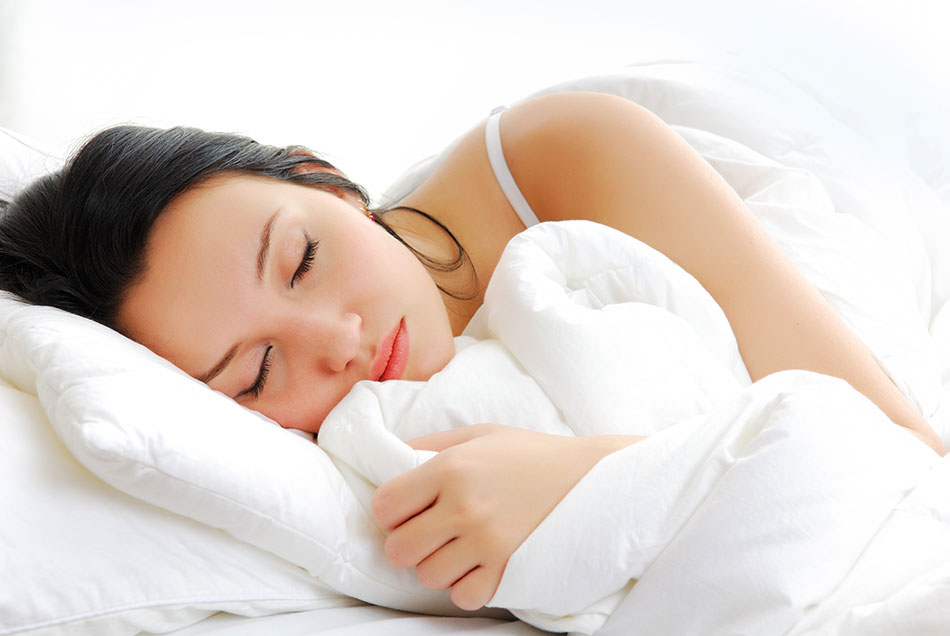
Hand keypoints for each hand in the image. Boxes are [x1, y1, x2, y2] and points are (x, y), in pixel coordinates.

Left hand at [371, 423, 642, 609]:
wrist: (590, 476)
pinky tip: (477, 564)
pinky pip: (463, 596)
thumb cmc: (529, 453)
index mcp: (450, 468)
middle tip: (429, 531)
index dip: (391, 511)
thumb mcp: (479, 435)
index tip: (408, 508)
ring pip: (428, 576)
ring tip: (456, 546)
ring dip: (437, 564)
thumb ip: (431, 445)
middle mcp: (464, 506)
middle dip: (408, 542)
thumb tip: (389, 457)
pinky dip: (465, 585)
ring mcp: (488, 542)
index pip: (385, 505)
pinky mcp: (509, 568)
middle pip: (398, 549)